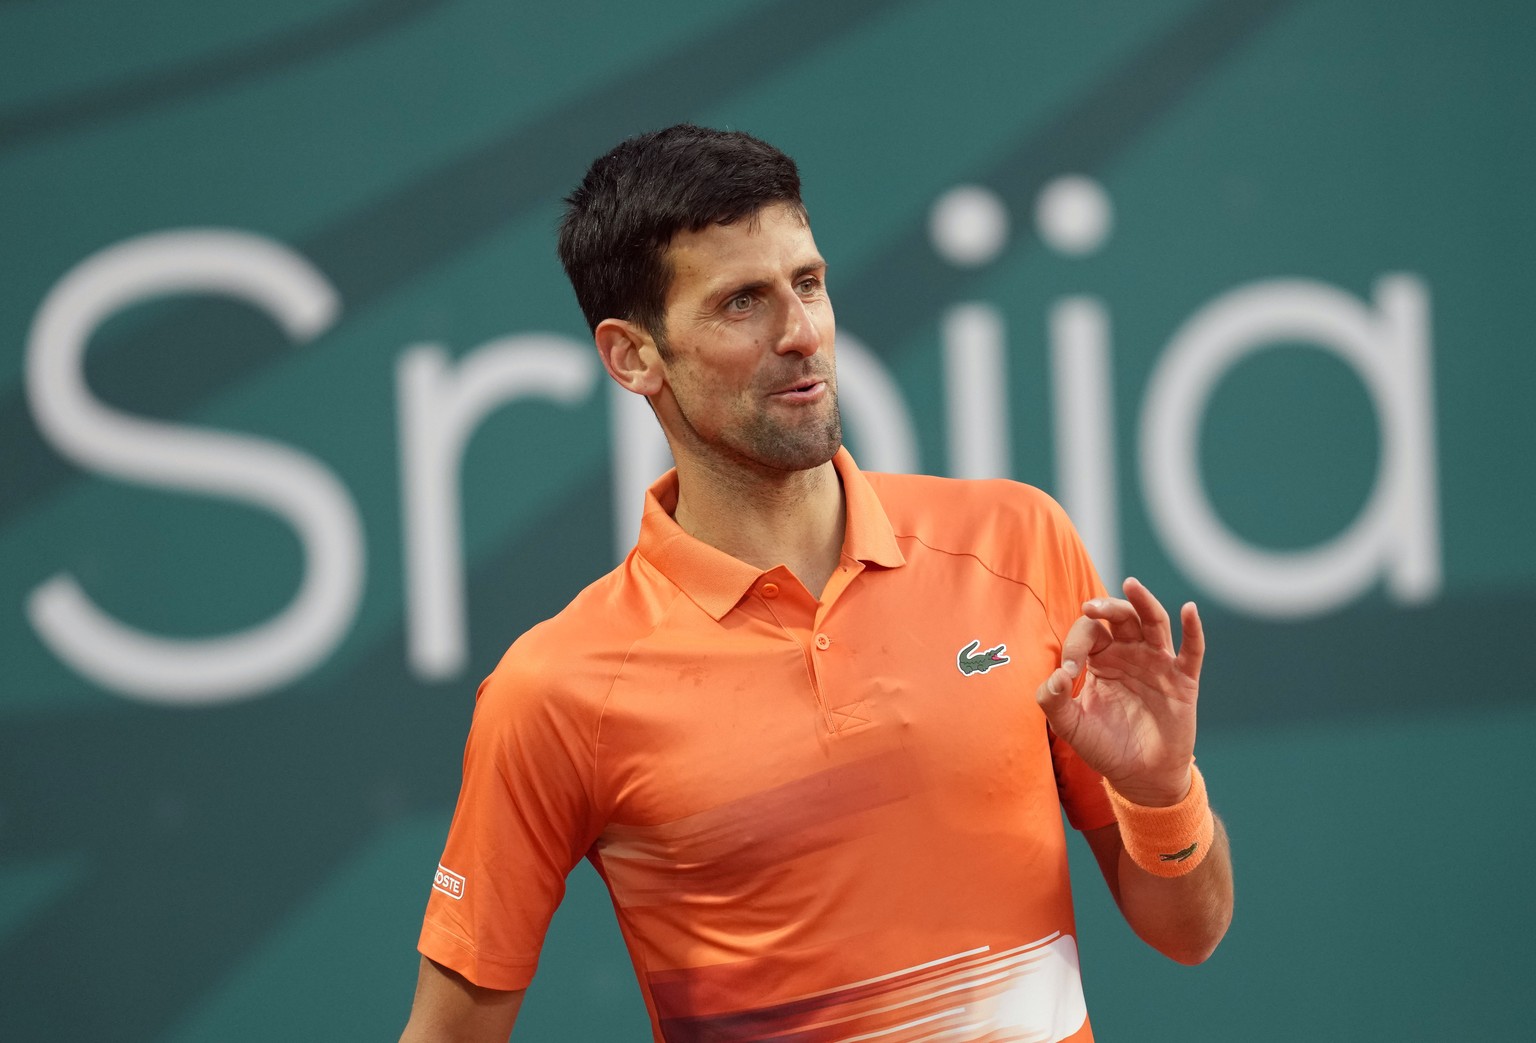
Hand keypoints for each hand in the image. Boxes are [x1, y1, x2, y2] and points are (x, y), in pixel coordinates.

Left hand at [1034, 577, 1204, 806]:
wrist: (1139, 777)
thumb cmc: (1103, 746)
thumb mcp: (1070, 725)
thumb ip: (1053, 700)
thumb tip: (1057, 675)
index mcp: (1100, 659)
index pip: (1088, 633)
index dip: (1075, 646)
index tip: (1068, 673)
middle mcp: (1129, 654)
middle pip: (1121, 617)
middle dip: (1106, 608)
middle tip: (1090, 607)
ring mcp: (1158, 664)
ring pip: (1153, 622)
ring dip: (1143, 602)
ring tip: (1131, 585)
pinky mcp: (1183, 680)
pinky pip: (1191, 650)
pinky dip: (1193, 629)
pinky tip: (1188, 609)